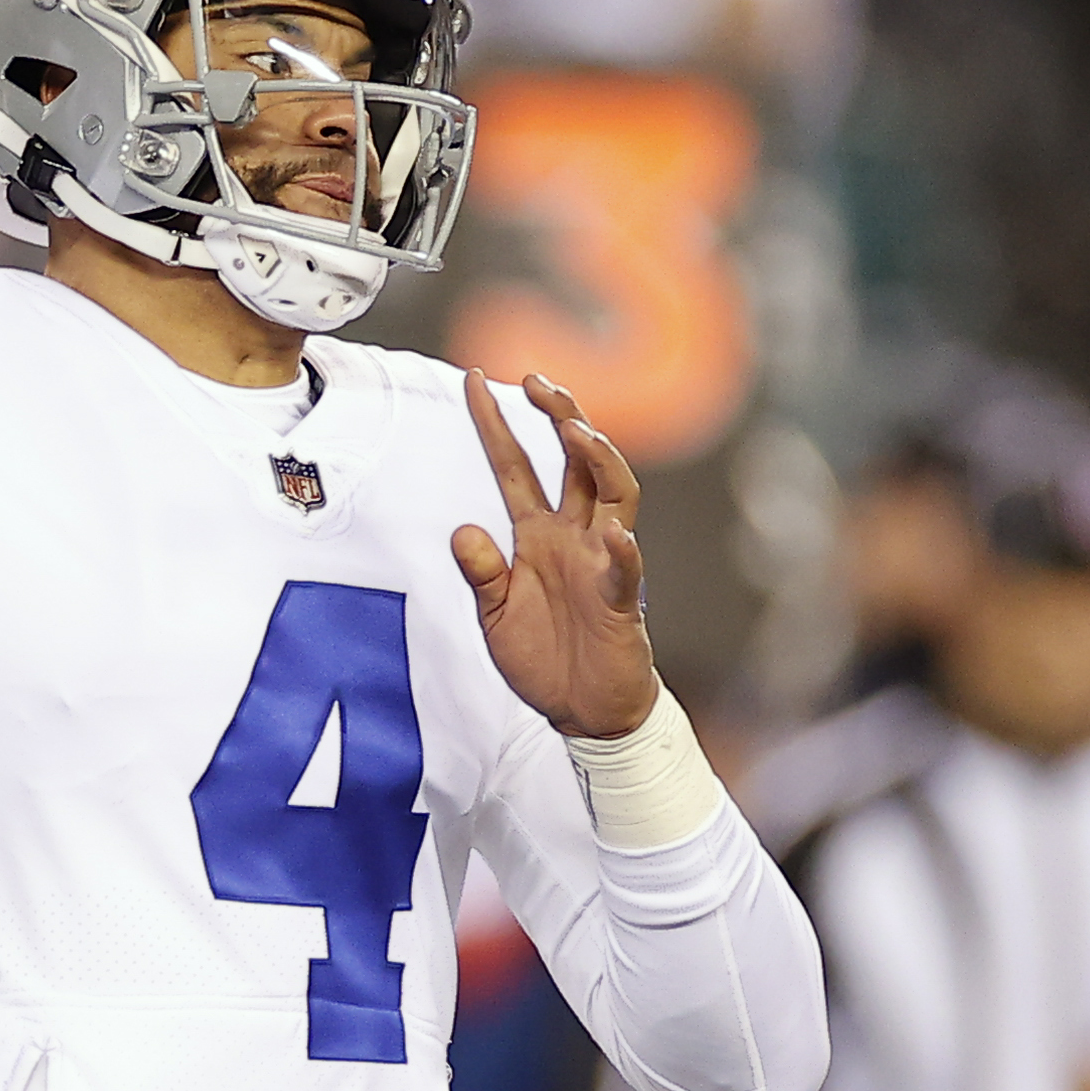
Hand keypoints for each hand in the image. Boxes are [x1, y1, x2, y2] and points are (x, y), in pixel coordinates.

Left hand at [452, 370, 658, 739]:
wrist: (582, 710)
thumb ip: (481, 572)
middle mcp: (574, 537)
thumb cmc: (542, 655)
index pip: (516, 466)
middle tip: (537, 380)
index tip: (472, 380)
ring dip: (597, 461)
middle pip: (574, 462)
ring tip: (575, 432)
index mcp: (538, 534)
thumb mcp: (494, 613)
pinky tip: (613, 535)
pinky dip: (622, 552)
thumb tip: (463, 530)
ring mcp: (602, 563)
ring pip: (613, 494)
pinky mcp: (621, 601)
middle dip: (559, 417)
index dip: (496, 424)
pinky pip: (626, 570)